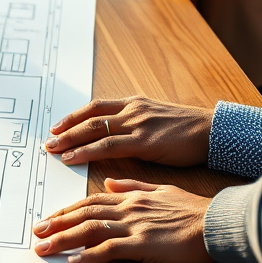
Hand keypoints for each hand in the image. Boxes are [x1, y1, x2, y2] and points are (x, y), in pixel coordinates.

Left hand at [33, 178, 211, 262]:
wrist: (218, 223)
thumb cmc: (194, 210)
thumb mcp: (161, 190)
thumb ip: (133, 186)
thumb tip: (110, 181)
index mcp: (130, 196)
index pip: (90, 201)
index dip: (67, 210)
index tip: (50, 217)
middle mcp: (127, 208)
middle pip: (83, 214)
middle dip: (56, 223)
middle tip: (36, 232)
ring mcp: (134, 226)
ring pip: (89, 230)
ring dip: (63, 239)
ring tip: (44, 248)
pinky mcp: (144, 244)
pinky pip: (110, 249)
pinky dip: (90, 255)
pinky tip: (74, 261)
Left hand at [45, 96, 213, 167]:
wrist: (214, 132)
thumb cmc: (188, 132)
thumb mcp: (156, 121)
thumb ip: (134, 126)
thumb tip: (115, 137)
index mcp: (133, 104)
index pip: (95, 107)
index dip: (73, 117)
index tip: (56, 126)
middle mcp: (131, 110)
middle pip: (89, 118)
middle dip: (66, 130)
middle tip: (48, 141)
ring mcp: (136, 125)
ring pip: (93, 130)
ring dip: (70, 141)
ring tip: (54, 150)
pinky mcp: (143, 142)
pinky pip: (107, 146)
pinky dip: (86, 152)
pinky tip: (73, 158)